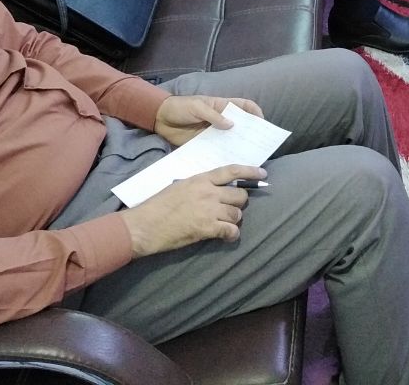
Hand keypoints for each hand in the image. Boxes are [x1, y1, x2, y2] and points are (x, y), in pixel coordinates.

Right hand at [118, 165, 265, 257]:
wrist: (145, 225)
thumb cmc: (158, 205)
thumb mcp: (180, 186)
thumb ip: (199, 185)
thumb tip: (214, 188)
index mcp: (201, 179)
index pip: (232, 171)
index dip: (250, 172)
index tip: (263, 174)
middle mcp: (208, 192)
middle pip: (239, 195)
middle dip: (239, 203)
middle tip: (230, 209)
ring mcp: (209, 210)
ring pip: (236, 214)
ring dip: (233, 220)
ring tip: (222, 224)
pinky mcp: (207, 228)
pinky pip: (230, 231)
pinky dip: (231, 235)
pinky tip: (226, 237)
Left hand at [154, 95, 263, 147]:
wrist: (161, 118)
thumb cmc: (181, 107)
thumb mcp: (197, 107)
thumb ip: (214, 116)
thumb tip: (232, 125)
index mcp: (222, 106)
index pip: (244, 106)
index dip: (255, 112)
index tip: (262, 124)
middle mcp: (222, 120)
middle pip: (241, 125)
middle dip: (251, 133)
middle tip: (258, 146)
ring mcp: (214, 132)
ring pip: (231, 139)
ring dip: (238, 146)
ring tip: (246, 157)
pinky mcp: (205, 143)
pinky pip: (218, 149)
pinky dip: (223, 155)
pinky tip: (228, 163)